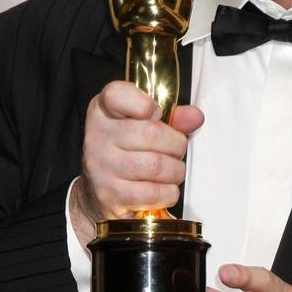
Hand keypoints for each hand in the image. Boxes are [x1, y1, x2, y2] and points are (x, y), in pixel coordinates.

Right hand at [70, 80, 203, 246]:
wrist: (97, 194)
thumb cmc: (126, 153)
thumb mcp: (144, 126)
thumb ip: (172, 117)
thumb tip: (195, 117)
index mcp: (103, 111)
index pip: (116, 95)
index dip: (144, 102)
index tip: (156, 113)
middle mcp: (97, 137)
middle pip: (151, 133)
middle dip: (176, 145)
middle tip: (175, 151)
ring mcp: (101, 167)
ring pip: (156, 165)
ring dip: (175, 171)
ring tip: (172, 171)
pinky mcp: (110, 196)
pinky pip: (153, 193)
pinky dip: (168, 192)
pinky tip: (164, 189)